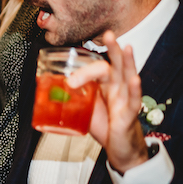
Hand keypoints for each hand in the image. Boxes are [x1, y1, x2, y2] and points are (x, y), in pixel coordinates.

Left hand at [66, 32, 149, 172]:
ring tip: (126, 47)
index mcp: (107, 86)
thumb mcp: (85, 108)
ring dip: (127, 61)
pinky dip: (134, 90)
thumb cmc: (106, 126)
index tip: (69, 80)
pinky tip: (134, 80)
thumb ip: (72, 96)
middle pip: (117, 65)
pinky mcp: (130, 114)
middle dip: (114, 49)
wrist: (119, 149)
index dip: (85, 70)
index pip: (99, 69)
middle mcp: (118, 89)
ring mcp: (126, 100)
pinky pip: (133, 101)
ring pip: (128, 77)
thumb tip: (48, 89)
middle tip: (108, 34)